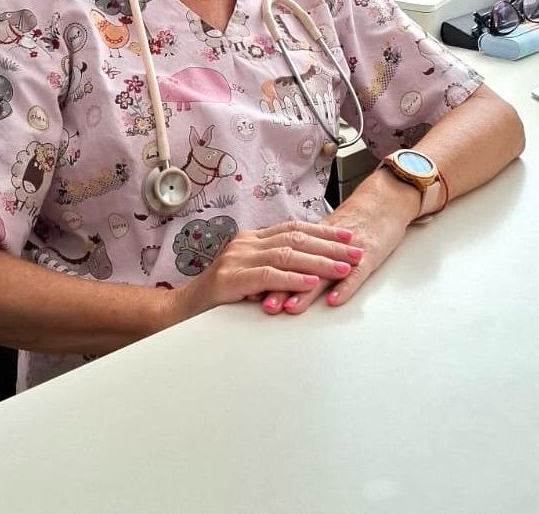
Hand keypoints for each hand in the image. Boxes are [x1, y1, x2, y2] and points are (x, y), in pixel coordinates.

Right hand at [174, 220, 362, 321]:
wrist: (182, 309)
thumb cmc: (219, 297)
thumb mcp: (250, 277)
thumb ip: (273, 270)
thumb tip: (310, 270)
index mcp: (251, 239)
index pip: (293, 228)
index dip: (323, 231)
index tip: (348, 235)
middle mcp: (245, 243)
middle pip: (295, 238)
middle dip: (330, 244)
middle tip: (356, 250)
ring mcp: (237, 258)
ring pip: (286, 254)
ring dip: (319, 261)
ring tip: (343, 266)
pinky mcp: (231, 278)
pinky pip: (268, 275)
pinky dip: (293, 278)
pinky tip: (312, 281)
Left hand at [260, 169, 416, 315]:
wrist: (384, 201)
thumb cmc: (356, 222)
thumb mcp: (324, 236)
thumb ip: (305, 250)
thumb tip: (279, 268)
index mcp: (313, 238)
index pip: (285, 257)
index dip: (269, 274)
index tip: (252, 290)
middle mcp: (327, 243)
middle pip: (300, 264)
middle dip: (280, 285)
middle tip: (264, 302)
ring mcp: (348, 250)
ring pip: (324, 271)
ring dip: (306, 291)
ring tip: (291, 307)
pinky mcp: (370, 256)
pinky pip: (357, 274)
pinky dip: (345, 288)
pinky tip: (333, 301)